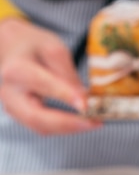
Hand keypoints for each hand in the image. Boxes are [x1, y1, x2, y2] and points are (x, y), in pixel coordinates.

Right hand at [0, 18, 100, 134]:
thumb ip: (66, 73)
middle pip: (36, 118)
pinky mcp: (19, 115)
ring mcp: (12, 107)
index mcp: (17, 69)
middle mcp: (9, 93)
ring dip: (69, 128)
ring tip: (94, 122)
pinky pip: (42, 126)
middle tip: (94, 122)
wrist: (9, 48)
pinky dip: (63, 127)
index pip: (42, 85)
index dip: (65, 96)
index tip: (86, 104)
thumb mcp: (53, 48)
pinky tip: (81, 121)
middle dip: (68, 124)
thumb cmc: (31, 46)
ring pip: (40, 127)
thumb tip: (83, 98)